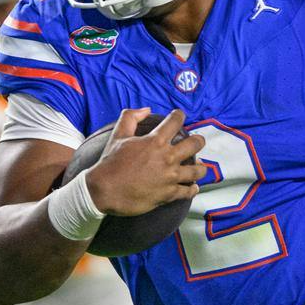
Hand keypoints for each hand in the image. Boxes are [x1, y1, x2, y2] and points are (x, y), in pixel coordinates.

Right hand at [86, 108, 203, 216]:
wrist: (104, 190)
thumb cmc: (110, 163)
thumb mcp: (118, 135)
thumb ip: (130, 117)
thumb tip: (146, 109)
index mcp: (155, 141)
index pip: (175, 121)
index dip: (179, 116)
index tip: (180, 116)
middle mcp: (167, 158)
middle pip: (194, 144)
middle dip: (198, 140)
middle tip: (198, 141)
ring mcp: (169, 177)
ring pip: (197, 170)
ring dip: (200, 167)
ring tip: (200, 166)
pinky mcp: (168, 194)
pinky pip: (187, 191)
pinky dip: (192, 189)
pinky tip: (193, 187)